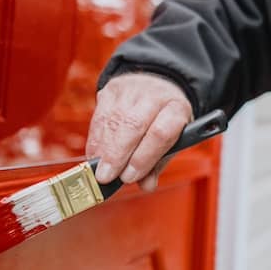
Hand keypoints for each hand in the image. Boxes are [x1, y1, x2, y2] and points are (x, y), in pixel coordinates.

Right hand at [86, 72, 192, 191]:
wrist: (158, 86)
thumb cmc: (165, 120)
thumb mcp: (172, 141)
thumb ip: (158, 164)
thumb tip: (146, 185)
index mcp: (176, 109)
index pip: (161, 133)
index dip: (143, 158)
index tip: (129, 177)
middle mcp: (155, 95)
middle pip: (133, 125)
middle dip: (117, 155)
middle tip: (107, 177)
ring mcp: (132, 89)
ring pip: (113, 121)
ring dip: (103, 150)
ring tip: (99, 170)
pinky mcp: (112, 89)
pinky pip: (99, 117)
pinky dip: (95, 140)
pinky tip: (94, 156)